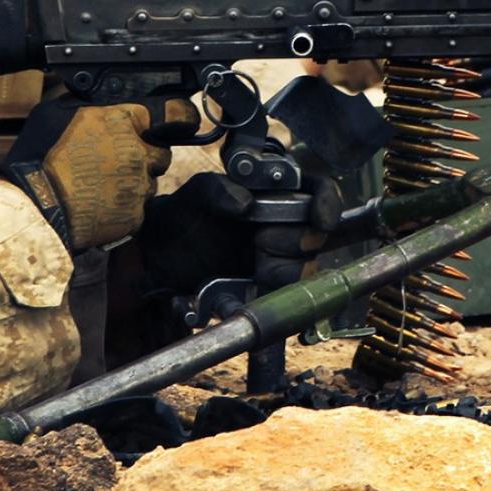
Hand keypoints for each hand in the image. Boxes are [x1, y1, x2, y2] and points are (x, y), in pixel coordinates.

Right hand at [3, 97, 200, 250]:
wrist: (34, 207)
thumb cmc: (39, 158)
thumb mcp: (58, 112)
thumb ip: (90, 106)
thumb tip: (102, 102)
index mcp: (123, 122)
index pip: (174, 113)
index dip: (180, 115)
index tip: (181, 118)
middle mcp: (139, 152)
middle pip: (161, 152)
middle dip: (145, 154)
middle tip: (114, 160)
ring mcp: (139, 186)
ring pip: (148, 182)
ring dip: (132, 182)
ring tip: (98, 185)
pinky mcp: (134, 216)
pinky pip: (137, 208)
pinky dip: (122, 206)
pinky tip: (97, 203)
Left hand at [139, 169, 343, 295]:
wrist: (161, 252)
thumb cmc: (183, 214)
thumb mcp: (196, 194)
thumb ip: (217, 191)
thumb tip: (245, 203)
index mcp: (276, 194)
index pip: (319, 192)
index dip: (328, 204)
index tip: (321, 220)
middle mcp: (284, 225)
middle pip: (316, 237)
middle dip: (295, 242)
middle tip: (261, 240)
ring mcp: (277, 258)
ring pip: (305, 271)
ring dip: (284, 272)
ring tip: (257, 269)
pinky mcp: (265, 288)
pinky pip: (282, 300)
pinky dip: (270, 300)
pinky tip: (249, 293)